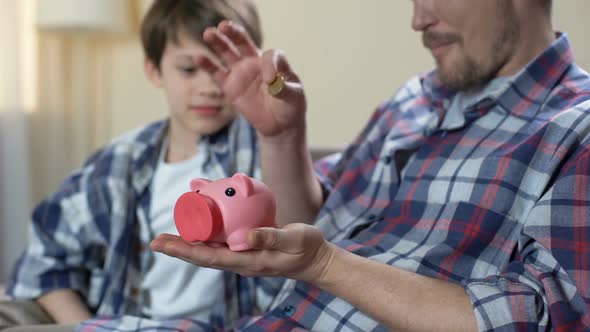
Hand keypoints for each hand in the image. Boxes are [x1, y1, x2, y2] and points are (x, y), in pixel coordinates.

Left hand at [150, 223, 333, 282]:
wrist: (316, 258)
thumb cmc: (307, 247)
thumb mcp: (294, 239)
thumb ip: (272, 236)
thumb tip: (246, 236)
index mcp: (249, 261)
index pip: (210, 257)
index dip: (185, 250)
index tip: (165, 244)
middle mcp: (241, 261)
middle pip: (204, 256)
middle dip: (179, 249)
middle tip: (155, 241)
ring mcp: (243, 255)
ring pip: (210, 249)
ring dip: (188, 243)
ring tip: (168, 236)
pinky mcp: (247, 248)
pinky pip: (222, 242)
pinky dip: (206, 234)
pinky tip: (199, 225)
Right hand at [198, 20, 306, 138]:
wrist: (280, 125)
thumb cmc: (290, 106)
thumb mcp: (294, 95)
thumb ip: (283, 85)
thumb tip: (268, 78)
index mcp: (274, 62)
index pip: (270, 55)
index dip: (270, 64)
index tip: (271, 80)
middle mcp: (255, 62)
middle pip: (243, 42)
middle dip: (234, 33)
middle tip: (224, 26)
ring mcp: (241, 73)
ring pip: (227, 53)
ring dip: (218, 42)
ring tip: (208, 33)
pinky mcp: (230, 87)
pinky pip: (217, 73)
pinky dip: (207, 65)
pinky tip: (198, 58)